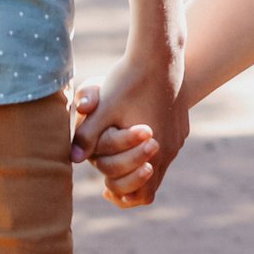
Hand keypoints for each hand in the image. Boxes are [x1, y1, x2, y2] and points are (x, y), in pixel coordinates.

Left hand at [70, 44, 187, 208]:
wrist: (162, 56)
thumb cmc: (129, 81)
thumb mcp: (104, 107)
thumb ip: (87, 135)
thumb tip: (73, 159)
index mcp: (153, 151)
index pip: (141, 194)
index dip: (122, 197)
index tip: (105, 191)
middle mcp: (170, 150)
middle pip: (152, 186)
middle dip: (129, 186)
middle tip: (109, 186)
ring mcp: (178, 139)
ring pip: (160, 168)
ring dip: (139, 169)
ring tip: (118, 164)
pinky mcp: (181, 128)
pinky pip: (167, 151)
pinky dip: (150, 154)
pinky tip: (135, 139)